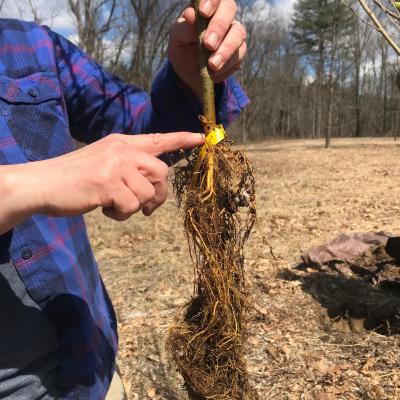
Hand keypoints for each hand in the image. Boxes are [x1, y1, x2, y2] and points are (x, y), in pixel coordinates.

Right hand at [0, 132, 203, 233]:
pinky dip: (120, 214)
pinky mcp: (108, 183)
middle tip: (147, 208)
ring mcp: (115, 165)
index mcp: (123, 143)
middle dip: (158, 195)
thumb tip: (154, 188)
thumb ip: (130, 167)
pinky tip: (104, 208)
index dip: (182, 139)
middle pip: (161, 173)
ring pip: (147, 193)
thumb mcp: (105, 162)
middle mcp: (122, 150)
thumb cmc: (76, 177)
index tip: (202, 139)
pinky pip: (132, 206)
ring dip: (133, 207)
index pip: (159, 139)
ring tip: (113, 205)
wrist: (44, 183)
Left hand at [168, 0, 246, 97]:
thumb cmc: (182, 48)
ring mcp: (233, 32)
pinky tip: (215, 69)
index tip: (203, 13)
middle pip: (229, 9)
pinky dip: (226, 63)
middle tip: (208, 44)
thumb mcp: (177, 38)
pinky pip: (239, 53)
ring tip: (212, 64)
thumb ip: (184, 27)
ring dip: (226, 49)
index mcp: (206, 6)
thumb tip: (191, 15)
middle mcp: (222, 15)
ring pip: (238, 33)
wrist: (188, 73)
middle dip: (219, 27)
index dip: (211, 1)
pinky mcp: (239, 51)